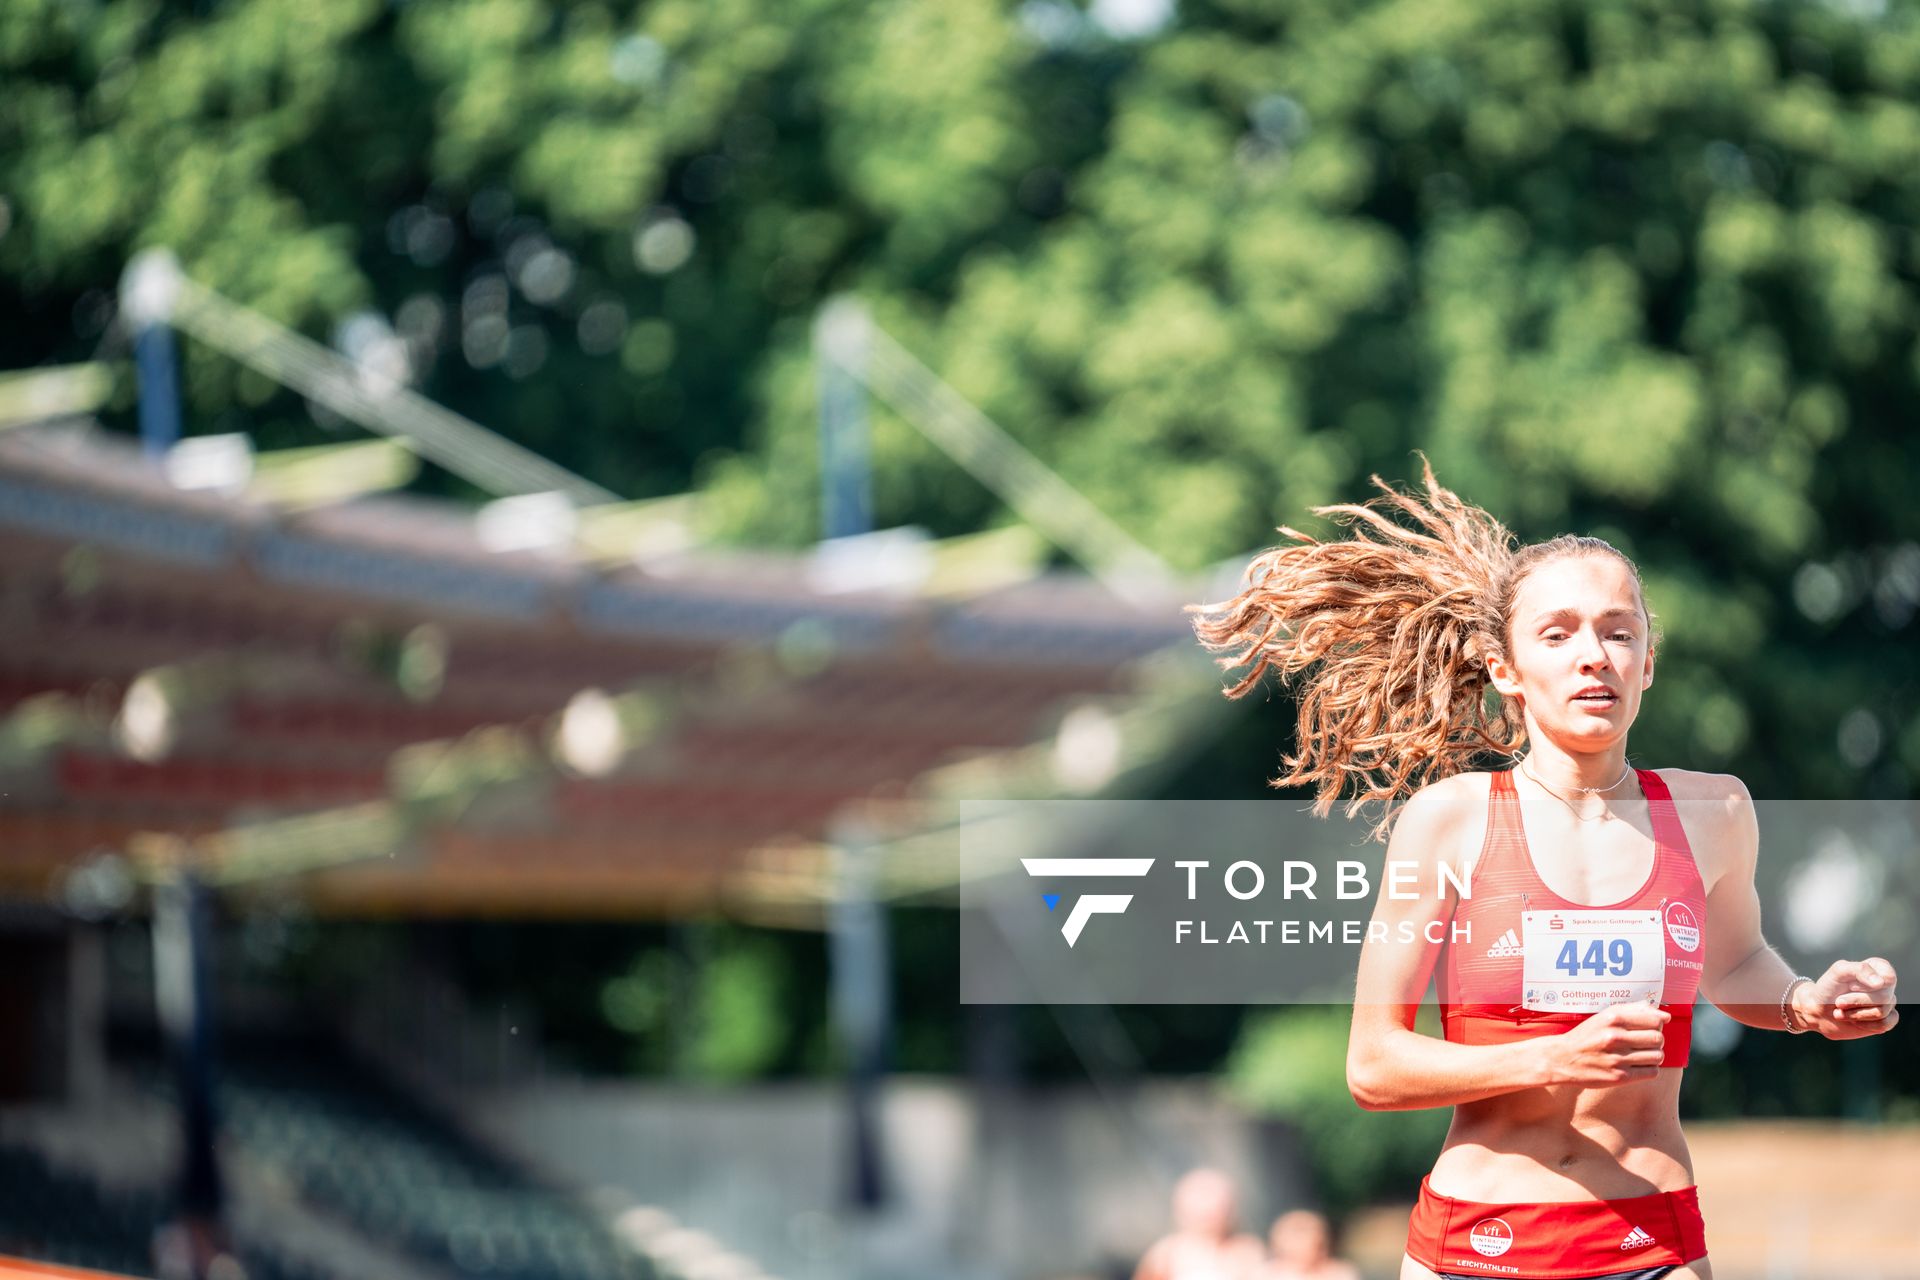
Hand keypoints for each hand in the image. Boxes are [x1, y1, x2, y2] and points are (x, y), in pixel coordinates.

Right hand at [1541, 1001, 1670, 1085]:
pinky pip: (1652, 1072)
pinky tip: (1637, 1065)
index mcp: (1613, 1018)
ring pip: (1658, 1056)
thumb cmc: (1587, 1036)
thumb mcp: (1605, 1016)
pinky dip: (1649, 1069)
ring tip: (1642, 1054)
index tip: (1651, 1027)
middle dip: (1656, 1040)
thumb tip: (1664, 1015)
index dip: (1658, 1024)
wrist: (1562, 1059)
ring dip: (1654, 1056)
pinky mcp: (1619, 1077)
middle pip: (1658, 1038)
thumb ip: (1634, 1010)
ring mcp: (1618, 1058)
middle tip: (1645, 1042)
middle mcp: (1616, 1037)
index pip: (1655, 1020)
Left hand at [1794, 958, 1898, 1039]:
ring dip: (1855, 1013)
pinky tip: (1853, 1020)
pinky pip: (1885, 1024)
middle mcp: (1884, 985)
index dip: (1867, 985)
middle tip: (1838, 1001)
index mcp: (1877, 968)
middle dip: (1856, 1001)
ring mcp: (1886, 1003)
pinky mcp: (1884, 1020)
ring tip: (1841, 1011)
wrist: (1818, 1011)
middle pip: (1884, 997)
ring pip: (1882, 1012)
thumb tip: (1880, 983)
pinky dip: (1865, 1024)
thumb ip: (1859, 969)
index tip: (1850, 985)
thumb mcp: (1838, 972)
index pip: (1889, 977)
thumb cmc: (1828, 988)